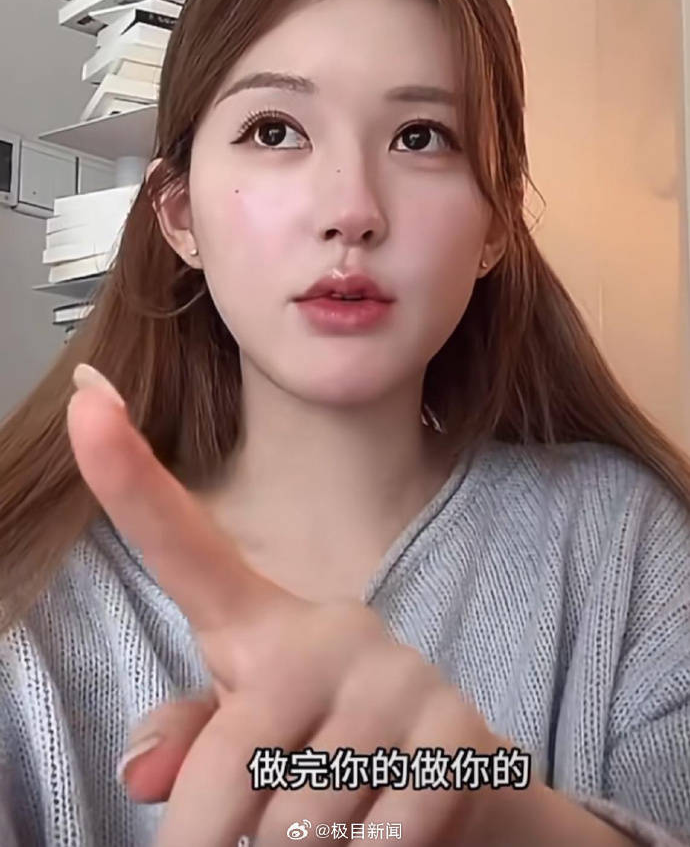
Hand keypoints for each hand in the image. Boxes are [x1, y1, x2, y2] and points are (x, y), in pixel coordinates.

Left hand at [67, 366, 507, 846]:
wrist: (464, 792)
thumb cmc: (331, 761)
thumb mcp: (254, 745)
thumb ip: (195, 742)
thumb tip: (140, 772)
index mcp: (264, 626)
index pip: (184, 544)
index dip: (127, 474)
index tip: (88, 396)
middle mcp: (333, 629)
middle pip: (226, 763)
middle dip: (223, 837)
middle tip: (268, 835)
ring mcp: (400, 674)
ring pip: (297, 822)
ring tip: (348, 817)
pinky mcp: (459, 730)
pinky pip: (375, 844)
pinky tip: (395, 828)